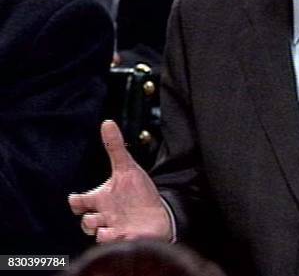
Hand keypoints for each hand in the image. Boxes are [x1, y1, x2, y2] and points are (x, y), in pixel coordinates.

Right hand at [68, 120, 171, 242]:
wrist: (157, 214)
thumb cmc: (137, 192)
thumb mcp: (127, 167)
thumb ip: (115, 147)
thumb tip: (107, 122)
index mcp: (101, 198)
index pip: (79, 202)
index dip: (75, 201)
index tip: (77, 198)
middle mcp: (104, 215)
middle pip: (86, 222)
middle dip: (88, 221)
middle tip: (96, 215)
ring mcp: (113, 228)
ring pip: (97, 234)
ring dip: (99, 230)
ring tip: (108, 227)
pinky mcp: (125, 238)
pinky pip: (113, 243)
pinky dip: (113, 240)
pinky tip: (121, 233)